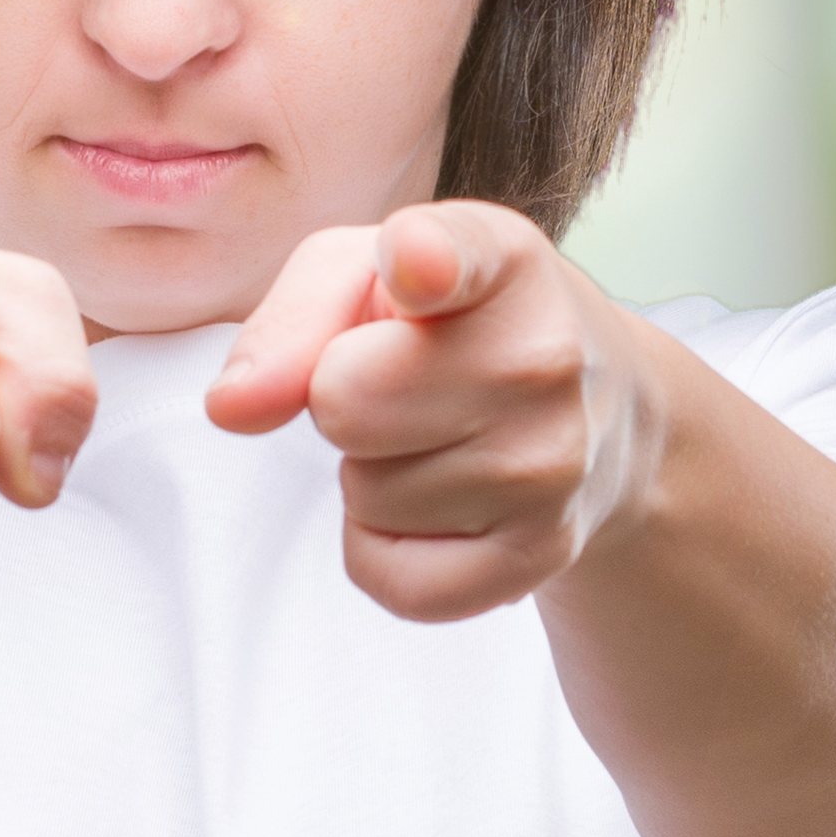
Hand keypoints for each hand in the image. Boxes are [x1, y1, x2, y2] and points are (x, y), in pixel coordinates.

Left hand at [205, 200, 657, 622]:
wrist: (603, 410)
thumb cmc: (455, 324)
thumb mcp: (367, 273)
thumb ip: (289, 318)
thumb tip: (232, 407)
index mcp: (502, 260)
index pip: (453, 259)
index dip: (424, 261)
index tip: (416, 262)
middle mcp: (546, 357)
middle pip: (342, 403)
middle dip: (346, 399)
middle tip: (409, 384)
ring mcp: (552, 466)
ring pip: (364, 494)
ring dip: (377, 473)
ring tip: (444, 436)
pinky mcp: (541, 554)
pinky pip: (387, 577)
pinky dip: (386, 548)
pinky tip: (442, 503)